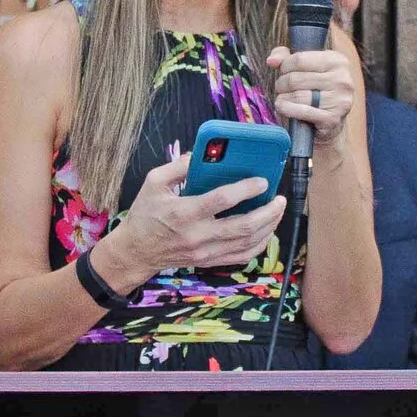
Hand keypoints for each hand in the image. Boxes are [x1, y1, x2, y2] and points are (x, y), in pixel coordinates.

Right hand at [91, 155, 285, 289]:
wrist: (136, 250)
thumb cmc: (145, 213)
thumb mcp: (153, 182)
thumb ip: (178, 166)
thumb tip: (202, 154)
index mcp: (183, 212)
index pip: (222, 200)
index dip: (246, 189)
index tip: (262, 180)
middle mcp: (197, 235)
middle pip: (243, 226)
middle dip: (267, 212)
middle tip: (280, 199)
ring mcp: (205, 252)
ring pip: (247, 243)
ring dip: (269, 227)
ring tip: (278, 211)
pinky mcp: (209, 261)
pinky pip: (242, 256)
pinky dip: (260, 244)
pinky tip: (267, 231)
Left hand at [266, 44, 357, 150]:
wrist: (330, 123)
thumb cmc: (315, 90)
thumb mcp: (304, 68)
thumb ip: (285, 57)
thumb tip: (271, 61)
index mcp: (338, 61)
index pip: (299, 59)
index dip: (285, 67)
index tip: (284, 73)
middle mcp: (342, 79)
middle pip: (295, 78)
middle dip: (282, 84)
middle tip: (282, 89)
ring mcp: (339, 100)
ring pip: (297, 95)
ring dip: (283, 98)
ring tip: (284, 99)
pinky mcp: (332, 118)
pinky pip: (301, 111)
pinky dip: (287, 110)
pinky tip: (283, 108)